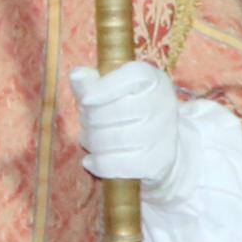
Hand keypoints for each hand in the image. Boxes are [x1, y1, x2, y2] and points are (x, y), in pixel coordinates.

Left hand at [67, 60, 181, 183]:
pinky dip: (96, 163)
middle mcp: (163, 105)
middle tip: (87, 122)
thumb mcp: (118, 90)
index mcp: (154, 81)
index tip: (85, 99)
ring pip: (106, 140)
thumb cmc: (133, 112)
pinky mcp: (156, 163)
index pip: (131, 77)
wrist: (163, 148)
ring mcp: (162, 136)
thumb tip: (77, 77)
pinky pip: (112, 164)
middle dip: (88, 119)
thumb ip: (95, 82)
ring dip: (90, 141)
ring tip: (91, 140)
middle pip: (110, 111)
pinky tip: (92, 160)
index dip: (101, 87)